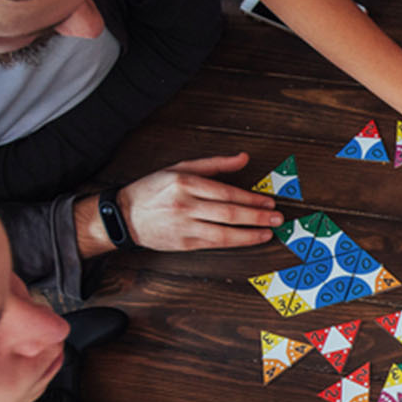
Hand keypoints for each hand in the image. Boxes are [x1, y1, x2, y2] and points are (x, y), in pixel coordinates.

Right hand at [118, 154, 281, 251]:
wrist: (125, 215)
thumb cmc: (153, 190)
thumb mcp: (180, 168)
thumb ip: (215, 164)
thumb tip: (243, 158)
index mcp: (185, 183)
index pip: (226, 192)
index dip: (251, 199)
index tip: (268, 202)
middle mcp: (185, 205)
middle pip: (229, 213)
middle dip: (257, 216)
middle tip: (277, 218)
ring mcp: (184, 226)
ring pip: (224, 233)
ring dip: (250, 234)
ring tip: (268, 232)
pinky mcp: (183, 244)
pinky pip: (214, 244)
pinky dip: (234, 242)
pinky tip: (248, 239)